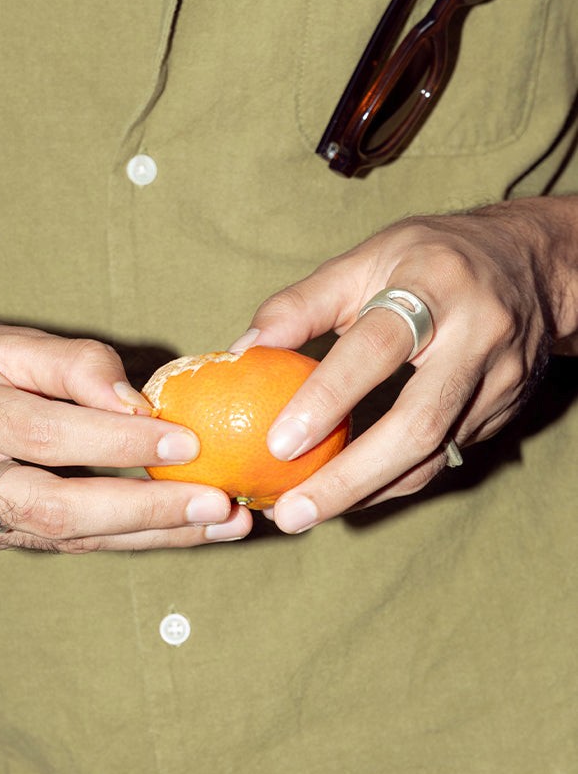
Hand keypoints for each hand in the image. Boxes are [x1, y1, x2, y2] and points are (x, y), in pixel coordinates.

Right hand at [0, 319, 251, 551]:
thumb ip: (67, 363)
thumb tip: (138, 401)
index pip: (43, 433)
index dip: (118, 441)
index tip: (187, 441)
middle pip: (55, 508)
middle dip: (145, 512)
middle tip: (217, 506)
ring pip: (62, 538)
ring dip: (147, 535)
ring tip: (217, 526)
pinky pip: (54, 542)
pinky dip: (118, 536)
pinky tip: (171, 529)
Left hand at [231, 196, 577, 532]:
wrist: (532, 266)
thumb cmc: (430, 259)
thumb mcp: (365, 259)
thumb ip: (302, 304)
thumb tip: (242, 349)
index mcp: (435, 286)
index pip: (378, 347)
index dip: (327, 397)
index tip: (278, 444)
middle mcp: (477, 336)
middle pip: (418, 424)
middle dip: (350, 478)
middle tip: (291, 513)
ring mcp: (499, 381)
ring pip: (431, 455)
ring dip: (366, 491)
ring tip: (305, 514)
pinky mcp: (503, 412)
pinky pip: (442, 458)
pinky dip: (390, 481)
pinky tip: (347, 493)